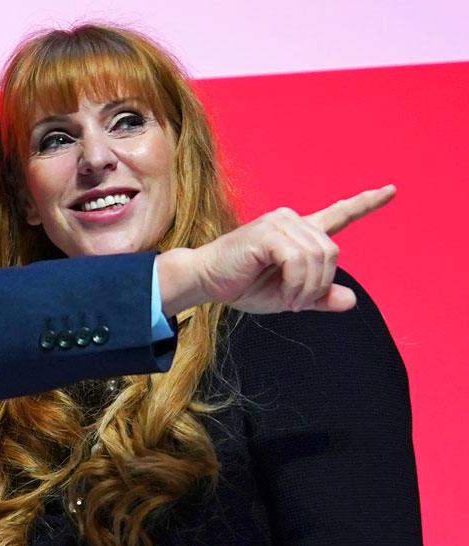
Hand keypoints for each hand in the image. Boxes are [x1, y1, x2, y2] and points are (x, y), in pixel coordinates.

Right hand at [157, 185, 394, 315]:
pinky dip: (295, 284)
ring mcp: (279, 223)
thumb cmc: (241, 286)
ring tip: (288, 300)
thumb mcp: (288, 296)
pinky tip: (282, 293)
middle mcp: (291, 220)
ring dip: (307, 288)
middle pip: (332, 252)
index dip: (366, 203)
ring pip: (318, 258)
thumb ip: (319, 297)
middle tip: (298, 303)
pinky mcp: (267, 233)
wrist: (205, 282)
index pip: (338, 214)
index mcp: (298, 233)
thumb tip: (350, 300)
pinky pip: (299, 260)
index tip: (391, 190)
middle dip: (320, 285)